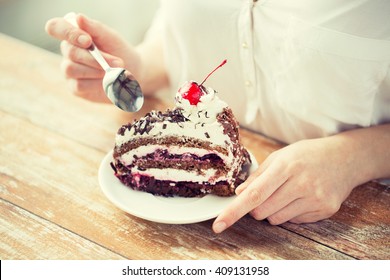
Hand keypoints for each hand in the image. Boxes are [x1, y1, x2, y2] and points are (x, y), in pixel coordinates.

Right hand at [45, 13, 141, 101]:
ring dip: (96, 70)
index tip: (87, 40)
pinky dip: (96, 83)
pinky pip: (79, 85)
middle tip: (117, 61)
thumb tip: (78, 17)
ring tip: (113, 71)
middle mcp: (68, 52)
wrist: (133, 72)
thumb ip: (95, 28)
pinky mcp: (75, 88)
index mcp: (73, 35)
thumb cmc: (119, 51)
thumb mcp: (110, 37)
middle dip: (94, 58)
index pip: (55, 27)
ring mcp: (70, 71)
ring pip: (71, 69)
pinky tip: (107, 81)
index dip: (68, 33)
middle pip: (70, 52)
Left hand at [213, 137, 362, 232]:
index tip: (218, 224)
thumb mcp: (281, 156)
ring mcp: (314, 198)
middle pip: (261, 211)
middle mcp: (300, 184)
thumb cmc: (307, 154)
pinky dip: (290, 212)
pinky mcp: (324, 210)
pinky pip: (294, 221)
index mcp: (285, 167)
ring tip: (287, 192)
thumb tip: (239, 193)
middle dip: (256, 207)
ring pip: (276, 219)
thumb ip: (258, 175)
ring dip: (273, 210)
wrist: (345, 158)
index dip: (233, 211)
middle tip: (268, 193)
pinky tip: (301, 197)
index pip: (254, 195)